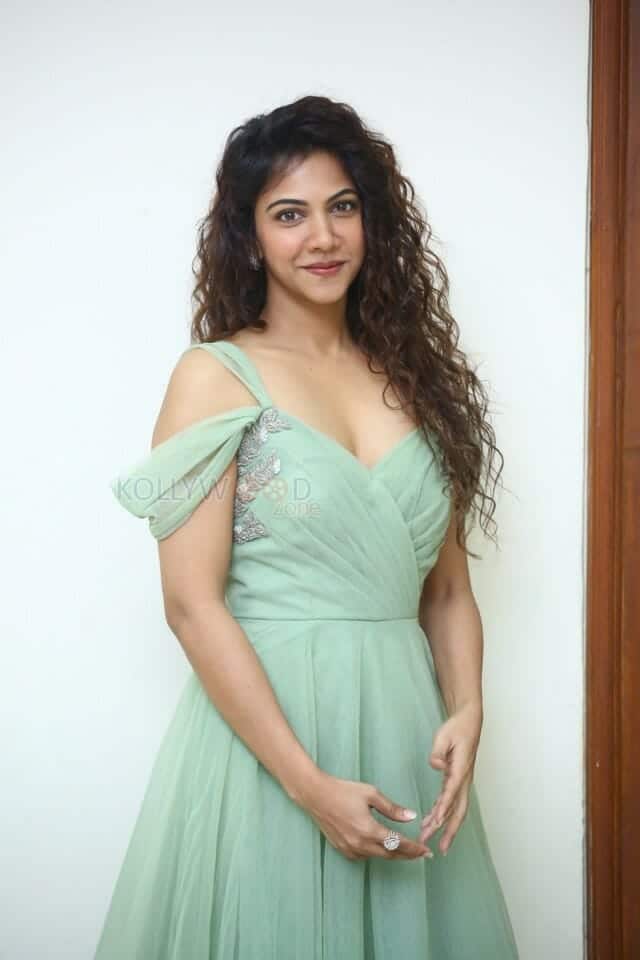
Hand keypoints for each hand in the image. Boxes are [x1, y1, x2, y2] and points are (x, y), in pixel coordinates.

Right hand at [300, 770, 434, 860]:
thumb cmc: (343, 790)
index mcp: (369, 830)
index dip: (414, 849)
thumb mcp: (370, 794)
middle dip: (407, 855)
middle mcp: (360, 844)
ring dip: (392, 854)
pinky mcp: (343, 850)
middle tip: (421, 854)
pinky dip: (376, 852)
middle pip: (390, 854)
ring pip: (378, 856)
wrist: (315, 795)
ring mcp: (350, 849)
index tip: (426, 851)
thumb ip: (392, 808)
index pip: (398, 844)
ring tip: (405, 850)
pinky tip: (380, 846)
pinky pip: (364, 856)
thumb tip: (411, 817)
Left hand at [419, 701, 481, 854]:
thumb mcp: (444, 736)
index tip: (434, 825)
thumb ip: (438, 751)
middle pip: (459, 811)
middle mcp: (464, 780)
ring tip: (431, 838)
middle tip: (438, 848)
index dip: (443, 811)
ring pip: (456, 809)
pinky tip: (433, 820)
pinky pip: (452, 801)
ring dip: (445, 825)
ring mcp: (463, 781)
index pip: (451, 794)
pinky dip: (443, 813)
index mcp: (460, 770)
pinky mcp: (458, 779)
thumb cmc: (457, 727)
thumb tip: (436, 766)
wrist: (469, 721)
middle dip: (449, 831)